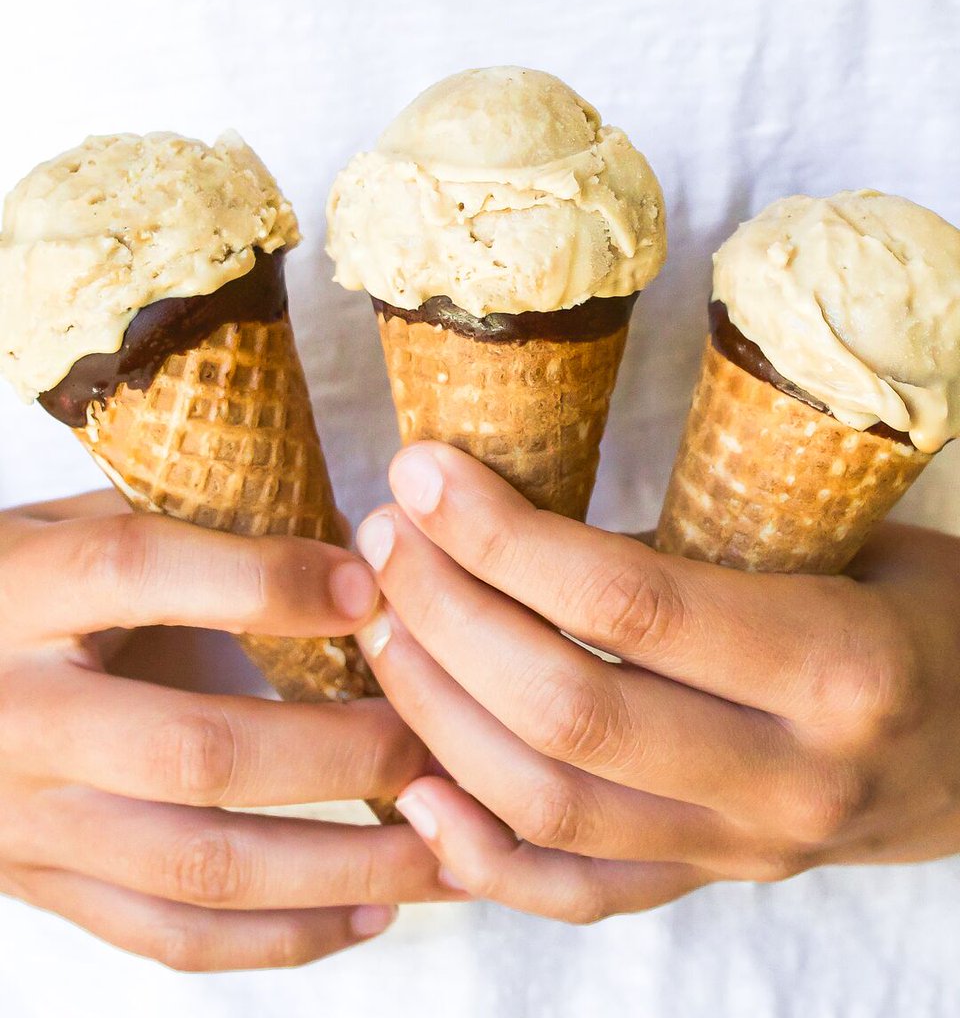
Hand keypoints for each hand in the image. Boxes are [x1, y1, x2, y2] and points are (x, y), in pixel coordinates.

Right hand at [0, 492, 458, 970]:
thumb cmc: (10, 587)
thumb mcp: (70, 526)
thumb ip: (185, 532)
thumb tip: (349, 558)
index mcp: (21, 593)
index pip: (137, 574)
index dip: (263, 581)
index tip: (371, 590)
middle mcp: (19, 716)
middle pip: (198, 748)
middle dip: (344, 754)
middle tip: (441, 747)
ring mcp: (28, 821)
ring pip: (203, 868)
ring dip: (345, 866)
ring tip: (445, 854)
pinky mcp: (43, 889)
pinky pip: (170, 937)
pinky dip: (282, 938)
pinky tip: (369, 913)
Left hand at [353, 442, 959, 923]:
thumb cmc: (919, 614)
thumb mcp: (838, 546)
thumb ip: (695, 553)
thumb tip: (520, 527)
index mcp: (837, 664)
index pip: (628, 605)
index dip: (502, 536)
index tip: (425, 475)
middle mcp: (788, 778)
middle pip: (566, 710)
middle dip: (446, 614)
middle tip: (385, 537)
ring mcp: (745, 852)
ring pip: (550, 806)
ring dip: (438, 709)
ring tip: (380, 621)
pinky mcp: (711, 886)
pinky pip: (577, 893)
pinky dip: (482, 853)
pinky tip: (413, 790)